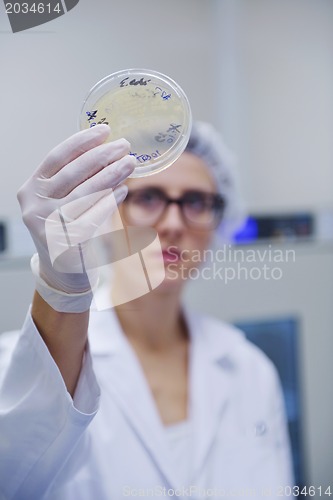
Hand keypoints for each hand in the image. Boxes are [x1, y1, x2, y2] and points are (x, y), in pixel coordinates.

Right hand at [17, 124, 135, 299]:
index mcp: (32, 188)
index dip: (81, 142)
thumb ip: (77, 178)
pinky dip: (109, 201)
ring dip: (111, 175)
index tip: (104, 131)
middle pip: (72, 173)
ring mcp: (47, 224)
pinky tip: (123, 191)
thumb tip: (108, 151)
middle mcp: (34, 205)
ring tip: (129, 164)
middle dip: (102, 156)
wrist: (62, 269)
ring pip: (85, 193)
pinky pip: (92, 216)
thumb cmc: (65, 226)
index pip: (56, 157)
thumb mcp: (63, 198)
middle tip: (125, 146)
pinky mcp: (65, 242)